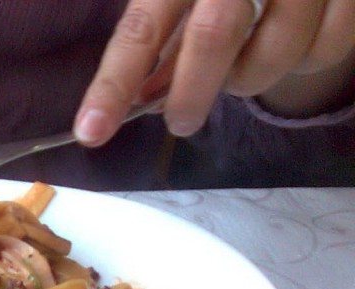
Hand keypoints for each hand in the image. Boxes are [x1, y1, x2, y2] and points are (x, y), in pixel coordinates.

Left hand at [74, 0, 354, 145]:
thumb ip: (161, 33)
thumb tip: (139, 98)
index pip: (140, 27)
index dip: (114, 84)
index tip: (91, 132)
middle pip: (214, 37)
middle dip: (192, 93)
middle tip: (180, 121)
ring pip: (276, 52)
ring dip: (252, 78)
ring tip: (244, 64)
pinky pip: (327, 50)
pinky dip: (306, 61)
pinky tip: (295, 40)